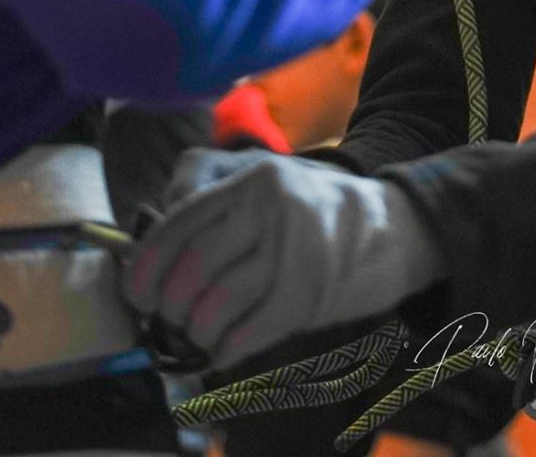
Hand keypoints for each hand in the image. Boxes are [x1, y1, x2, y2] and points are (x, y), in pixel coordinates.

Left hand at [124, 149, 444, 369]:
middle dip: (171, 305)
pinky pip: (250, 330)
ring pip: (217, 302)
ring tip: (201, 337)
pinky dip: (227, 350)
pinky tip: (224, 354)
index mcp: (251, 181)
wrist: (396, 227)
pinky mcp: (312, 293)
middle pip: (192, 266)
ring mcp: (293, 249)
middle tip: (172, 321)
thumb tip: (157, 264)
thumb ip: (219, 215)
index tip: (139, 296)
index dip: (147, 267)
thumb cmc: (320, 216)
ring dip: (198, 332)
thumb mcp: (270, 193)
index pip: (179, 225)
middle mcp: (269, 208)